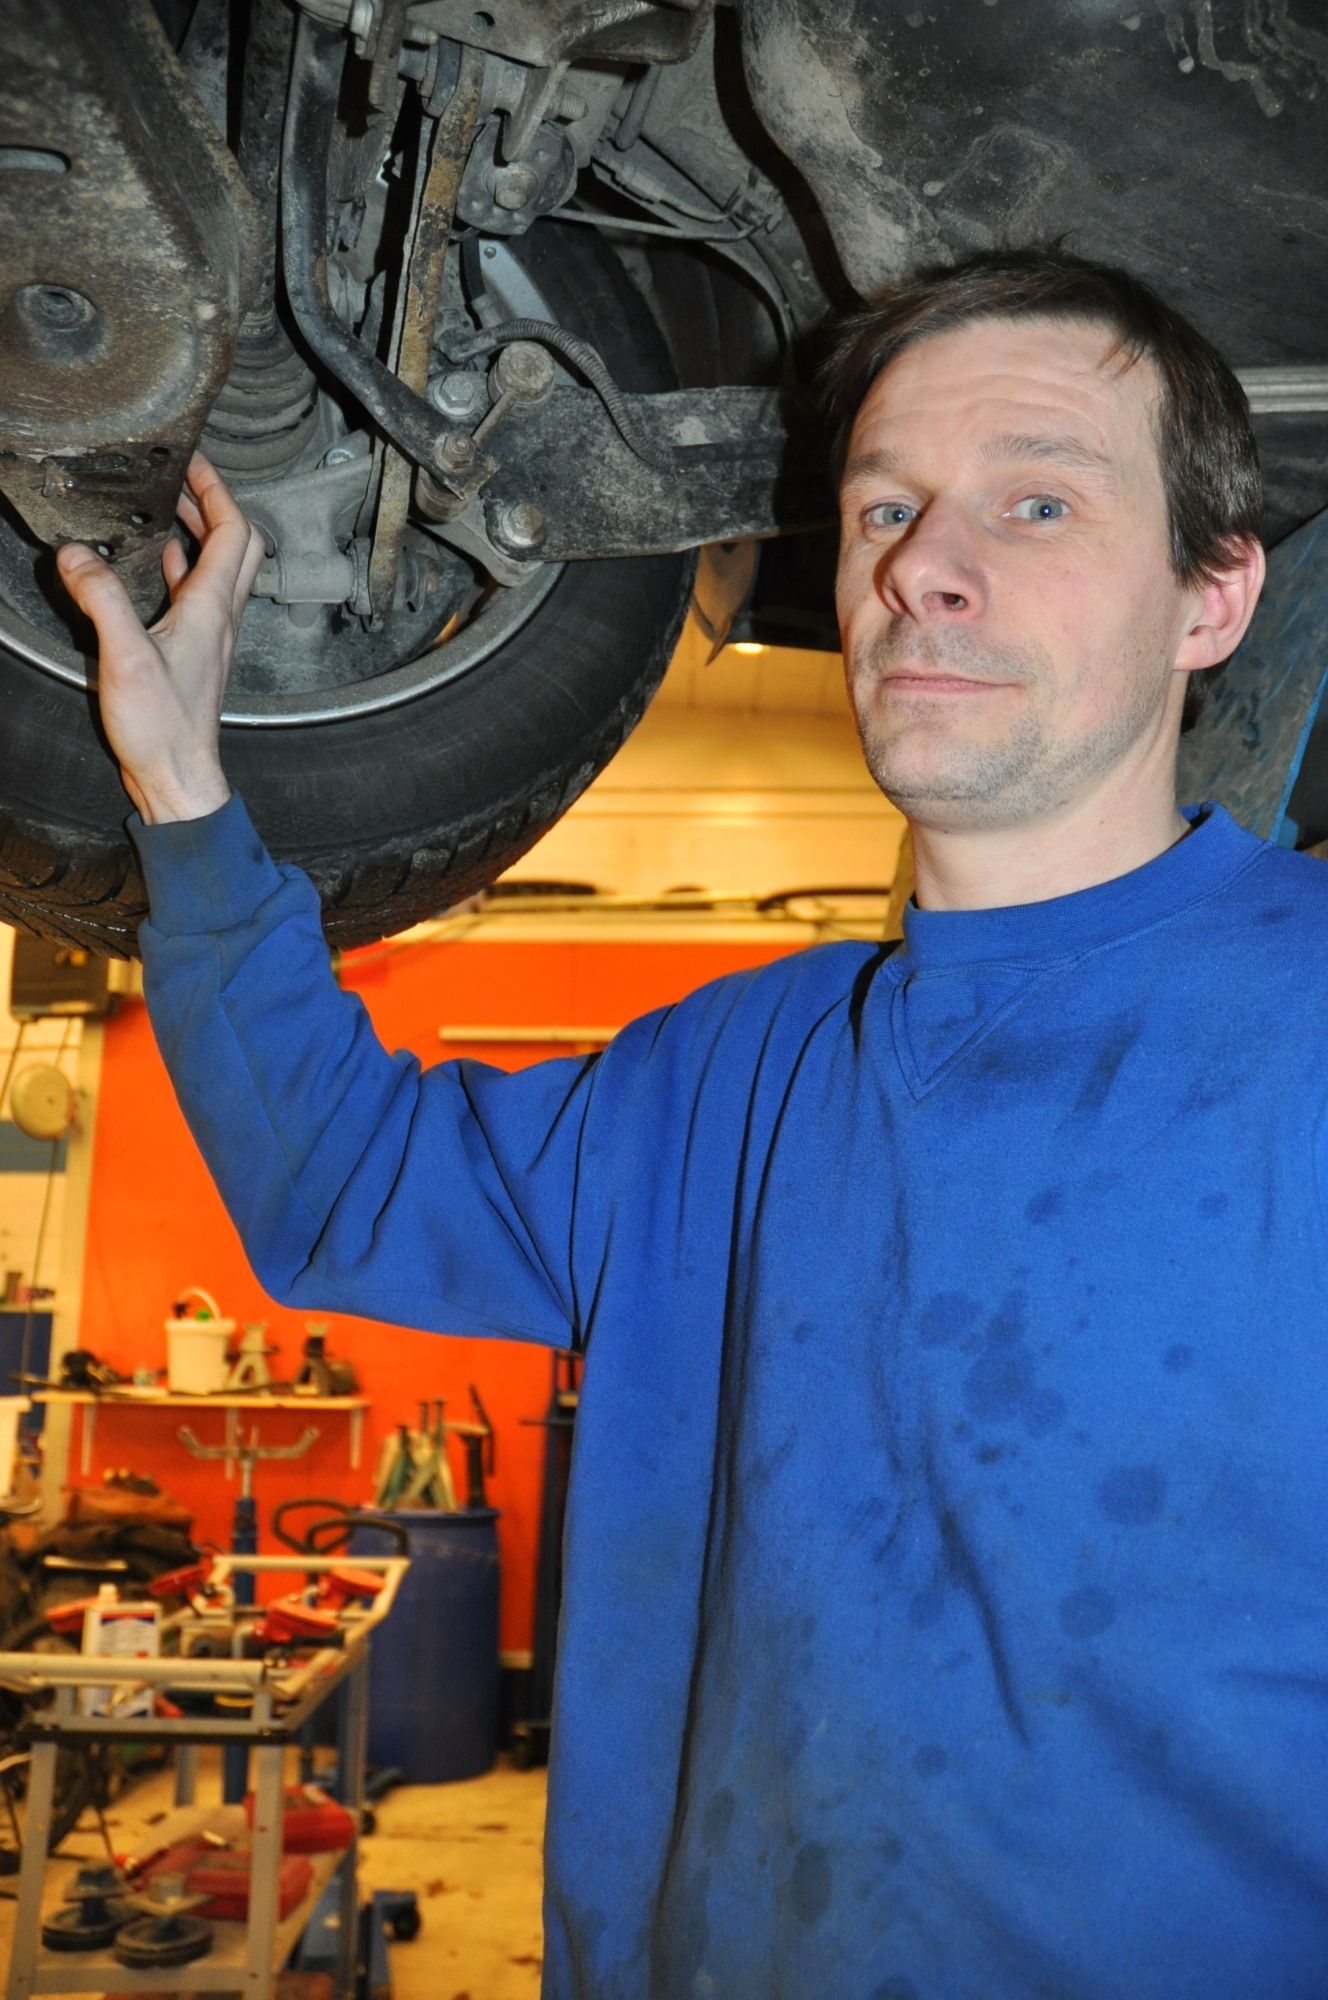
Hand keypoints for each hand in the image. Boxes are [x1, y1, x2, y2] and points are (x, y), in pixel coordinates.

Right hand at [55, 453, 266, 824]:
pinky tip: (159, 569)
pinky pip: (196, 598)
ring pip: (219, 570)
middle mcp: (219, 619)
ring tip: (169, 510)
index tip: (192, 461)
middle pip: (237, 545)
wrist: (178, 779)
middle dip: (214, 504)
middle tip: (183, 479)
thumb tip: (77, 554)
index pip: (234, 531)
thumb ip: (102, 599)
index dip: (217, 489)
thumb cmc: (164, 729)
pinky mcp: (194, 655)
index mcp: (211, 609)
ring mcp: (210, 637)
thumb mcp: (125, 657)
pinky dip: (182, 570)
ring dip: (200, 534)